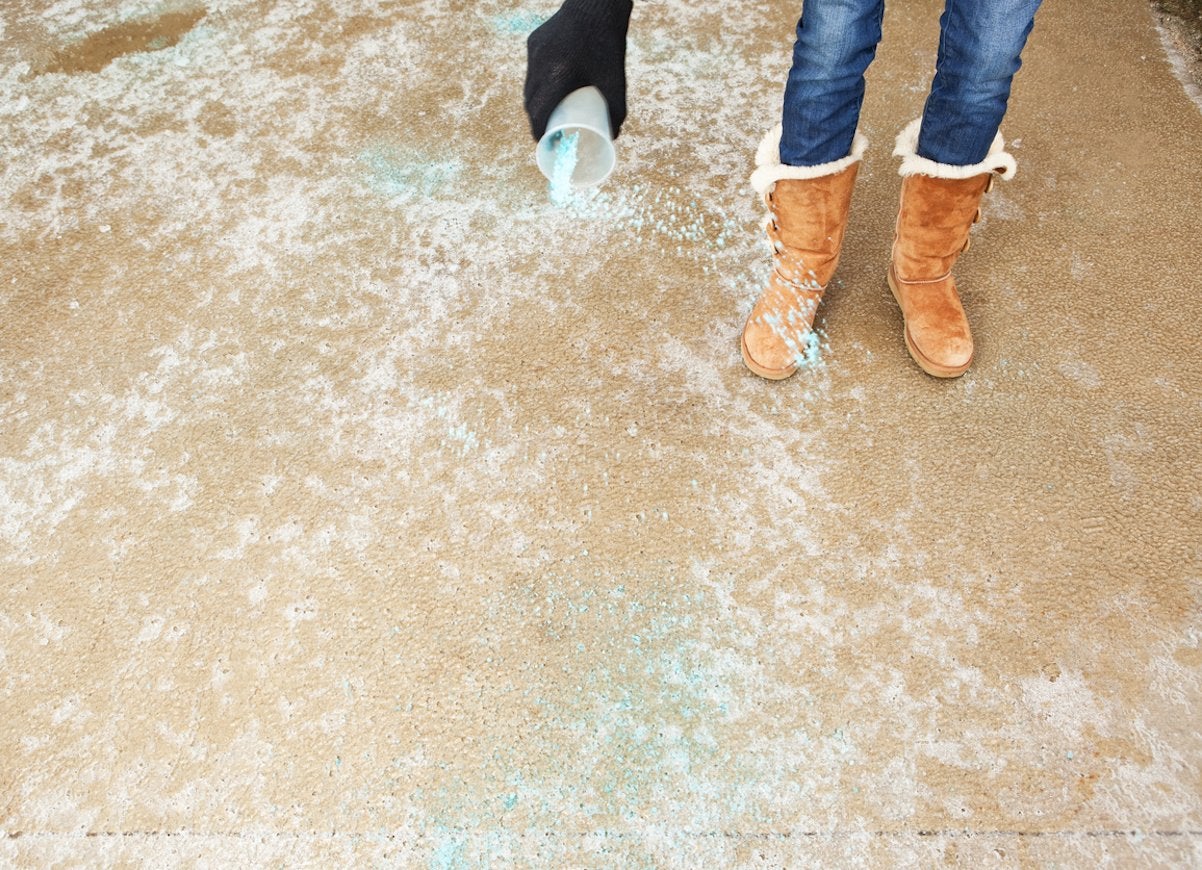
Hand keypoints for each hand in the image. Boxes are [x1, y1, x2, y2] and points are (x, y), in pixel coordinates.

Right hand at [524, 0, 632, 140]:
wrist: (596, 5)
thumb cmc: (609, 45)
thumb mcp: (616, 80)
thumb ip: (617, 110)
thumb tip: (614, 136)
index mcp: (557, 77)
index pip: (538, 113)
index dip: (538, 132)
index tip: (544, 143)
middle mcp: (540, 65)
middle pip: (531, 102)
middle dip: (536, 120)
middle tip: (548, 131)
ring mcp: (534, 52)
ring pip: (529, 85)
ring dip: (534, 101)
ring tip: (546, 112)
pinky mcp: (534, 41)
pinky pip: (532, 68)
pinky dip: (537, 81)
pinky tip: (545, 87)